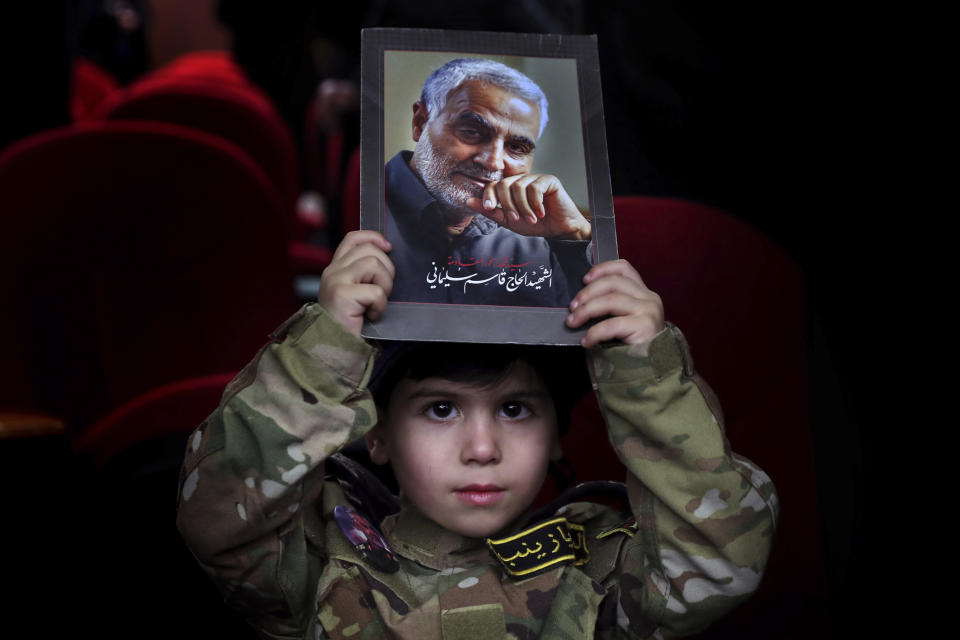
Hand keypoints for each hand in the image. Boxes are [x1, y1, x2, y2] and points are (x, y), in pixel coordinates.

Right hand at [317, 231, 393, 335]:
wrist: (333, 351)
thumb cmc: (350, 326)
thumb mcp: (356, 294)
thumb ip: (364, 276)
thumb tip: (388, 255)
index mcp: (336, 269)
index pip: (353, 239)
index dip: (373, 237)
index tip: (388, 246)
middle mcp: (332, 272)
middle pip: (369, 250)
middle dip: (386, 270)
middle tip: (382, 292)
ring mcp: (335, 281)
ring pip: (373, 264)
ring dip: (384, 286)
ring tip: (375, 304)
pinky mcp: (342, 295)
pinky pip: (375, 291)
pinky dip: (380, 305)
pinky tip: (371, 315)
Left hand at [467, 173, 590, 240]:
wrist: (559, 230)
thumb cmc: (536, 224)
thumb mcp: (509, 221)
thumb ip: (491, 212)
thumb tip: (469, 201)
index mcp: (510, 188)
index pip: (493, 185)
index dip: (489, 195)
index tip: (490, 208)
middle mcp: (521, 181)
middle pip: (504, 184)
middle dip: (507, 204)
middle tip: (515, 218)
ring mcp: (535, 178)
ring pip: (518, 187)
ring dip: (523, 207)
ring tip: (531, 218)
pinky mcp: (549, 180)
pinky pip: (535, 188)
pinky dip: (536, 203)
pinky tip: (541, 212)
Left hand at [565, 260, 663, 347]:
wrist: (651, 371)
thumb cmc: (631, 347)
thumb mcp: (622, 319)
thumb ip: (609, 306)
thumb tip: (579, 302)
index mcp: (643, 293)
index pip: (624, 268)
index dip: (602, 269)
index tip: (585, 278)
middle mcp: (649, 298)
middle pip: (613, 282)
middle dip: (588, 292)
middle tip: (572, 306)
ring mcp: (649, 311)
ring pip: (611, 299)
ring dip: (587, 310)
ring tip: (573, 322)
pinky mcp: (645, 327)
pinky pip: (612, 324)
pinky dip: (594, 332)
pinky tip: (587, 341)